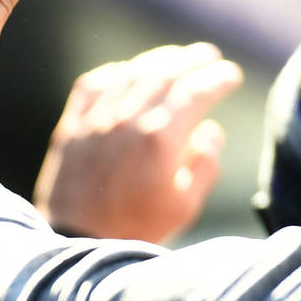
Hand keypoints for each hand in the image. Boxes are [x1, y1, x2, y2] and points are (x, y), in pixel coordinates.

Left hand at [32, 43, 241, 242]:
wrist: (77, 243)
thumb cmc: (137, 229)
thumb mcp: (186, 205)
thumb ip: (205, 163)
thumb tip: (209, 130)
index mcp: (161, 138)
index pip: (197, 91)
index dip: (219, 78)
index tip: (230, 77)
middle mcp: (127, 121)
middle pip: (166, 72)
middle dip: (193, 60)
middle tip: (208, 57)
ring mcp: (95, 122)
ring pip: (130, 74)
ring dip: (157, 62)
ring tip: (175, 60)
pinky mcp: (70, 129)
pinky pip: (92, 86)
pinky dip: (114, 75)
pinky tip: (126, 75)